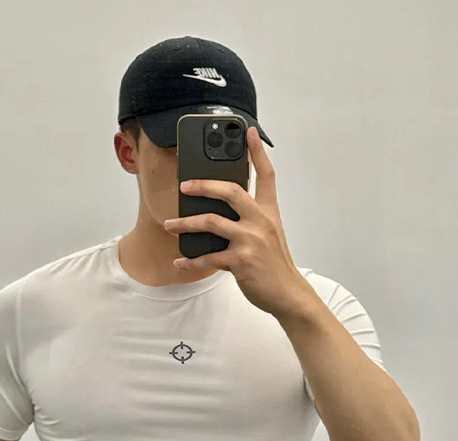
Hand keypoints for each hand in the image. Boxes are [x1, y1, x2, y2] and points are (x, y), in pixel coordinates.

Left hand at [163, 125, 315, 319]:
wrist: (287, 293)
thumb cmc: (275, 264)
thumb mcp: (270, 234)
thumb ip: (252, 219)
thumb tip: (220, 210)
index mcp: (269, 212)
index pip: (266, 175)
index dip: (257, 152)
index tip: (248, 131)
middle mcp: (260, 221)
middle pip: (230, 191)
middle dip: (204, 185)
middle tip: (184, 186)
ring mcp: (251, 241)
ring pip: (211, 223)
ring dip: (185, 224)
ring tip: (169, 225)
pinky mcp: (241, 261)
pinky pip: (208, 257)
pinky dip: (191, 260)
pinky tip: (180, 260)